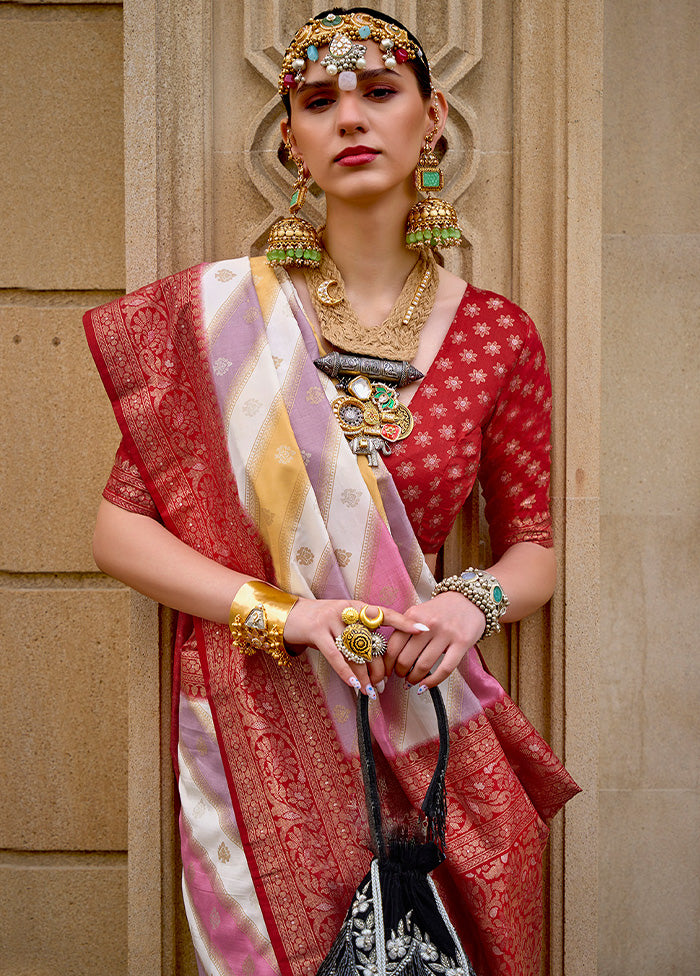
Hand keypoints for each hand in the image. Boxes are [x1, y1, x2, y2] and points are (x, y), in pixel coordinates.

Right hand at [284, 598, 426, 696]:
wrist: (292, 615)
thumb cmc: (323, 621)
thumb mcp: (345, 620)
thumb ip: (362, 632)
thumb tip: (384, 657)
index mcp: (357, 607)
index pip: (385, 613)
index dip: (404, 622)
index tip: (423, 629)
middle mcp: (347, 611)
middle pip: (370, 642)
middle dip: (378, 666)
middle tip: (385, 684)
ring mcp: (331, 620)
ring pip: (355, 652)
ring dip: (365, 675)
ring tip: (372, 692)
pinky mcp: (317, 632)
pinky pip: (335, 656)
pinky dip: (346, 672)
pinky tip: (356, 685)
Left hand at [384, 592, 485, 691]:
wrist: (469, 599)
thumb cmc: (441, 610)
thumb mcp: (419, 613)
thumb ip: (405, 630)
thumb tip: (391, 657)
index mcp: (413, 616)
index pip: (393, 645)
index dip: (388, 663)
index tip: (387, 670)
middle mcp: (428, 624)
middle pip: (406, 658)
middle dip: (400, 672)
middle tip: (401, 676)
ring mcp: (446, 633)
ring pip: (423, 665)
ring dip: (414, 678)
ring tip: (412, 681)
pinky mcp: (462, 642)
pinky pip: (445, 669)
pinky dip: (432, 681)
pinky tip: (425, 686)